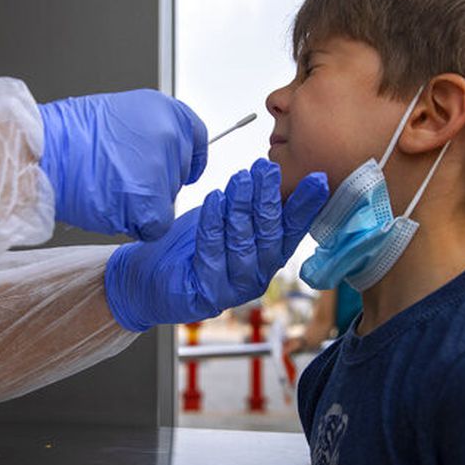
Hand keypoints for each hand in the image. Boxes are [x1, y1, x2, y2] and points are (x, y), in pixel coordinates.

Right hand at [38, 90, 207, 239]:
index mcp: (165, 110)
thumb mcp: (119, 116)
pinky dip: (138, 225)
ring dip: (143, 203)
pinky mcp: (152, 202)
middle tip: (121, 178)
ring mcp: (163, 169)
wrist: (44, 152)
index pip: (197, 138)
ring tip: (110, 188)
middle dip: (156, 182)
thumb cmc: (68, 136)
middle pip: (180, 174)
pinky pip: (157, 225)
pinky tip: (114, 208)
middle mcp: (170, 136)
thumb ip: (148, 133)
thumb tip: (160, 153)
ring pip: (167, 201)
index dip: (189, 158)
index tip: (187, 170)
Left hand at [104, 160, 328, 330]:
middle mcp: (257, 275)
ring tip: (241, 179)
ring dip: (243, 208)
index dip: (305, 205)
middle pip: (270, 236)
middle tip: (267, 169)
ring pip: (244, 244)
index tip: (316, 179)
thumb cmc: (189, 247)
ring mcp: (234, 289)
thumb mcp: (225, 219)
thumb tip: (269, 170)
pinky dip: (214, 223)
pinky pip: (212, 253)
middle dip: (269, 199)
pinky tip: (214, 199)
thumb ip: (249, 205)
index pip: (292, 230)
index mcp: (267, 257)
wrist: (147, 278)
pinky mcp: (208, 295)